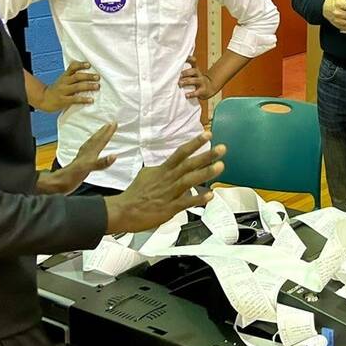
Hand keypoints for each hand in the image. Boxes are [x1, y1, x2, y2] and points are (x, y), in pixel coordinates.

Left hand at [36, 122, 118, 194]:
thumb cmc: (73, 176)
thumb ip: (101, 163)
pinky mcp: (80, 162)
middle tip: (111, 123)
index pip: (101, 141)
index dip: (108, 133)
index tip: (114, 123)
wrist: (59, 183)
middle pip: (96, 139)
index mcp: (89, 153)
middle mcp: (86, 153)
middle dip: (104, 131)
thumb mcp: (88, 168)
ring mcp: (82, 157)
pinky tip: (93, 148)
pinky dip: (93, 146)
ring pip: (92, 143)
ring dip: (98, 136)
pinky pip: (88, 150)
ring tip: (103, 131)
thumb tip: (114, 156)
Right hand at [38, 61, 99, 111]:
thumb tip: (91, 73)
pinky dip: (83, 99)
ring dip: (88, 86)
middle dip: (88, 76)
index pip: (72, 67)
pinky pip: (74, 99)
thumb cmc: (59, 89)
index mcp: (65, 76)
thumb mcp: (63, 80)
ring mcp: (63, 91)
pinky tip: (91, 100)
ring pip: (76, 87)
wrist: (45, 99)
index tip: (89, 64)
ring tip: (97, 86)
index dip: (80, 65)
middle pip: (76, 77)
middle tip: (98, 77)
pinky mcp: (63, 100)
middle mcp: (64, 82)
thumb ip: (73, 76)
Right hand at [104, 133, 225, 233]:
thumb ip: (161, 171)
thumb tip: (168, 166)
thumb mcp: (147, 175)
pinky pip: (186, 202)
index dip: (195, 143)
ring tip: (220, 166)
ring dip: (205, 173)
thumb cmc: (135, 194)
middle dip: (206, 155)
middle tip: (221, 148)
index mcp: (162, 170)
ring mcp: (169, 193)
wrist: (124, 210)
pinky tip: (210, 195)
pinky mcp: (170, 208)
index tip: (208, 135)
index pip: (181, 153)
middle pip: (189, 164)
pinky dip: (198, 198)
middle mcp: (168, 179)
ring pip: (189, 180)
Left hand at [178, 56, 217, 100]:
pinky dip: (191, 94)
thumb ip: (183, 73)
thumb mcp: (191, 75)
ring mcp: (201, 82)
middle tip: (179, 75)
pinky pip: (197, 92)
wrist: (207, 88)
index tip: (183, 58)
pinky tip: (186, 95)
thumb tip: (170, 72)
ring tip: (180, 84)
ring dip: (187, 82)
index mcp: (195, 69)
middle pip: (194, 71)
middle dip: (186, 72)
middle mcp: (198, 74)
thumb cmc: (194, 80)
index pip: (193, 61)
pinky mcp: (203, 90)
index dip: (189, 59)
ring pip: (195, 80)